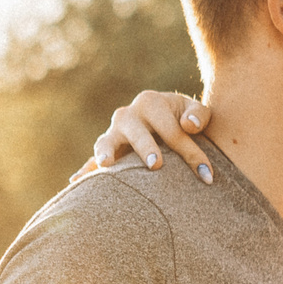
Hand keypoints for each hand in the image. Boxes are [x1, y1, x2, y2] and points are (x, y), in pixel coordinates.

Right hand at [77, 90, 213, 180]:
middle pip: (136, 133)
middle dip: (146, 147)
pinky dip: (85, 171)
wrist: (164, 120)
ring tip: (107, 164)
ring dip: (106, 153)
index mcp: (150, 102)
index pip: (172, 130)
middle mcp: (127, 115)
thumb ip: (199, 116)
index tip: (207, 176)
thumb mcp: (197, 114)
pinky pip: (92, 162)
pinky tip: (75, 181)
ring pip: (106, 142)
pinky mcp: (105, 151)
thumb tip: (188, 126)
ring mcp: (112, 133)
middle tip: (156, 165)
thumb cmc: (184, 120)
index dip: (191, 153)